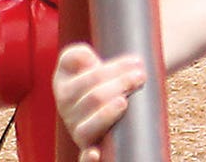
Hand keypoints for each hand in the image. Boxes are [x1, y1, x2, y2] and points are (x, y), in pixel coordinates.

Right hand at [52, 43, 147, 161]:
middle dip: (120, 84)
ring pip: (88, 126)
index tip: (136, 63)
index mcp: (64, 88)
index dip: (114, 70)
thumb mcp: (80, 61)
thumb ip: (76, 54)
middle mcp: (68, 112)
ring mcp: (78, 131)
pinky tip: (95, 154)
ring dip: (107, 114)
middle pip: (94, 98)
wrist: (104, 93)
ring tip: (123, 101)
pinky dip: (86, 159)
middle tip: (140, 76)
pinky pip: (82, 158)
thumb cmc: (95, 75)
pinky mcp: (88, 147)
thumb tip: (85, 59)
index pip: (89, 78)